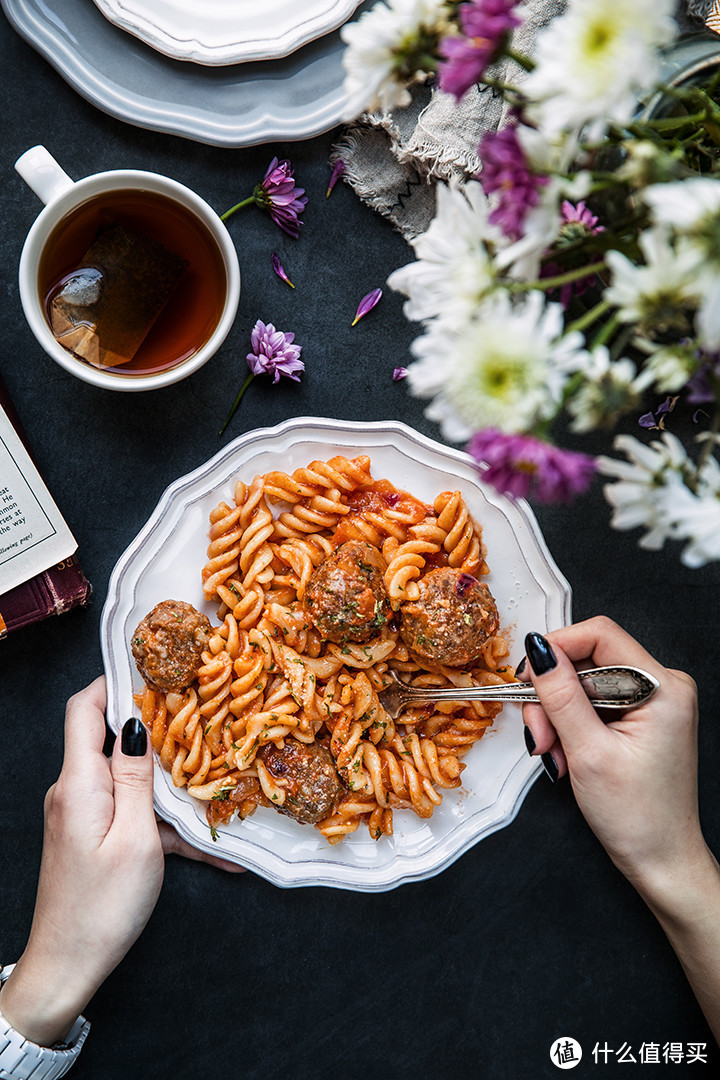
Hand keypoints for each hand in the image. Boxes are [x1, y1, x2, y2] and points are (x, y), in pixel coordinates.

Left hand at [0, 677, 241, 1046]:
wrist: (67, 967)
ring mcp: (83, 813)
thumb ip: (138, 777)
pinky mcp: (93, 835)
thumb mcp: (134, 838)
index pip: (84, 708)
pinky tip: (212, 843)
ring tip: (216, 774)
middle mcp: (75, 790)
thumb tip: (138, 722)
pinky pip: (132, 813)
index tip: (156, 666)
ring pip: (128, 775)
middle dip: (155, 722)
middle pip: (108, 736)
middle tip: (201, 712)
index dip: (115, 680)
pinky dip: (166, 822)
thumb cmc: (102, 906)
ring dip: (169, 777)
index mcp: (80, 782)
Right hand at [521, 616, 719, 1044]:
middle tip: (539, 736)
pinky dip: (571, 727)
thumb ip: (561, 696)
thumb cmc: (637, 816)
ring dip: (557, 717)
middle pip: (586, 661)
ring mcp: (652, 702)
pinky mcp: (639, 718)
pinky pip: (592, 704)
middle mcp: (662, 686)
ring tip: (554, 755)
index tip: (526, 676)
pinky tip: (567, 756)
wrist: (661, 860)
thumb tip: (537, 650)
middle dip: (553, 696)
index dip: (556, 648)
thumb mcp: (588, 752)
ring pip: (583, 684)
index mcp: (662, 686)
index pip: (599, 635)